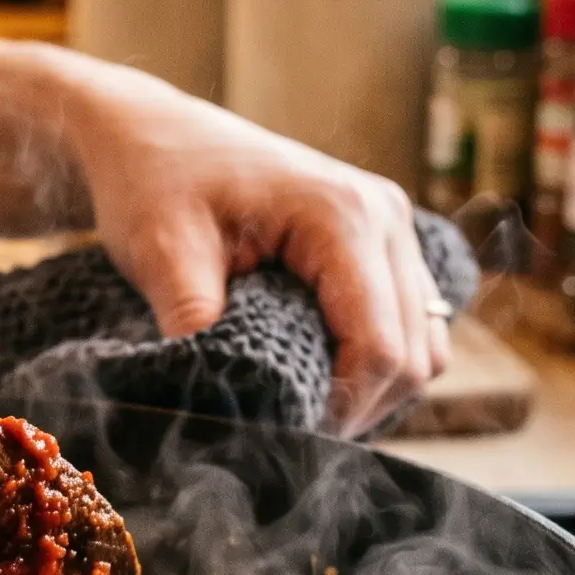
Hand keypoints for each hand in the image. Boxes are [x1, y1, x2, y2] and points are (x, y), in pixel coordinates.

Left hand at [69, 70, 447, 436]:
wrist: (151, 134)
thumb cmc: (153, 182)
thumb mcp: (161, 252)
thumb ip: (194, 323)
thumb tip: (218, 404)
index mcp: (343, 215)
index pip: (380, 345)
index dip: (342, 407)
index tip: (284, 438)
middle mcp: (385, 216)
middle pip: (415, 353)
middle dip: (360, 408)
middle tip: (290, 439)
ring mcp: (390, 227)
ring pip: (423, 342)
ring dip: (374, 390)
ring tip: (304, 415)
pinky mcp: (379, 242)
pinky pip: (406, 322)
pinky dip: (375, 362)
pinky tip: (318, 381)